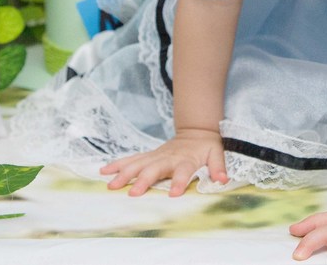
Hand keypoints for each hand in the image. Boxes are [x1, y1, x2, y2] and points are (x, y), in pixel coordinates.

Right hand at [99, 128, 226, 196]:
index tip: (173, 194)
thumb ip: (218, 167)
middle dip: (143, 180)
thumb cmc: (206, 146)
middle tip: (132, 193)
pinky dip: (117, 164)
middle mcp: (168, 158)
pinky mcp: (148, 156)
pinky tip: (104, 171)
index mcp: (185, 159)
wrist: (195, 131)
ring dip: (123, 174)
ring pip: (137, 164)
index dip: (179, 181)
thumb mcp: (217, 154)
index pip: (183, 171)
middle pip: (154, 169)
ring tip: (110, 185)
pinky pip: (130, 160)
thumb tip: (222, 179)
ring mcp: (156, 156)